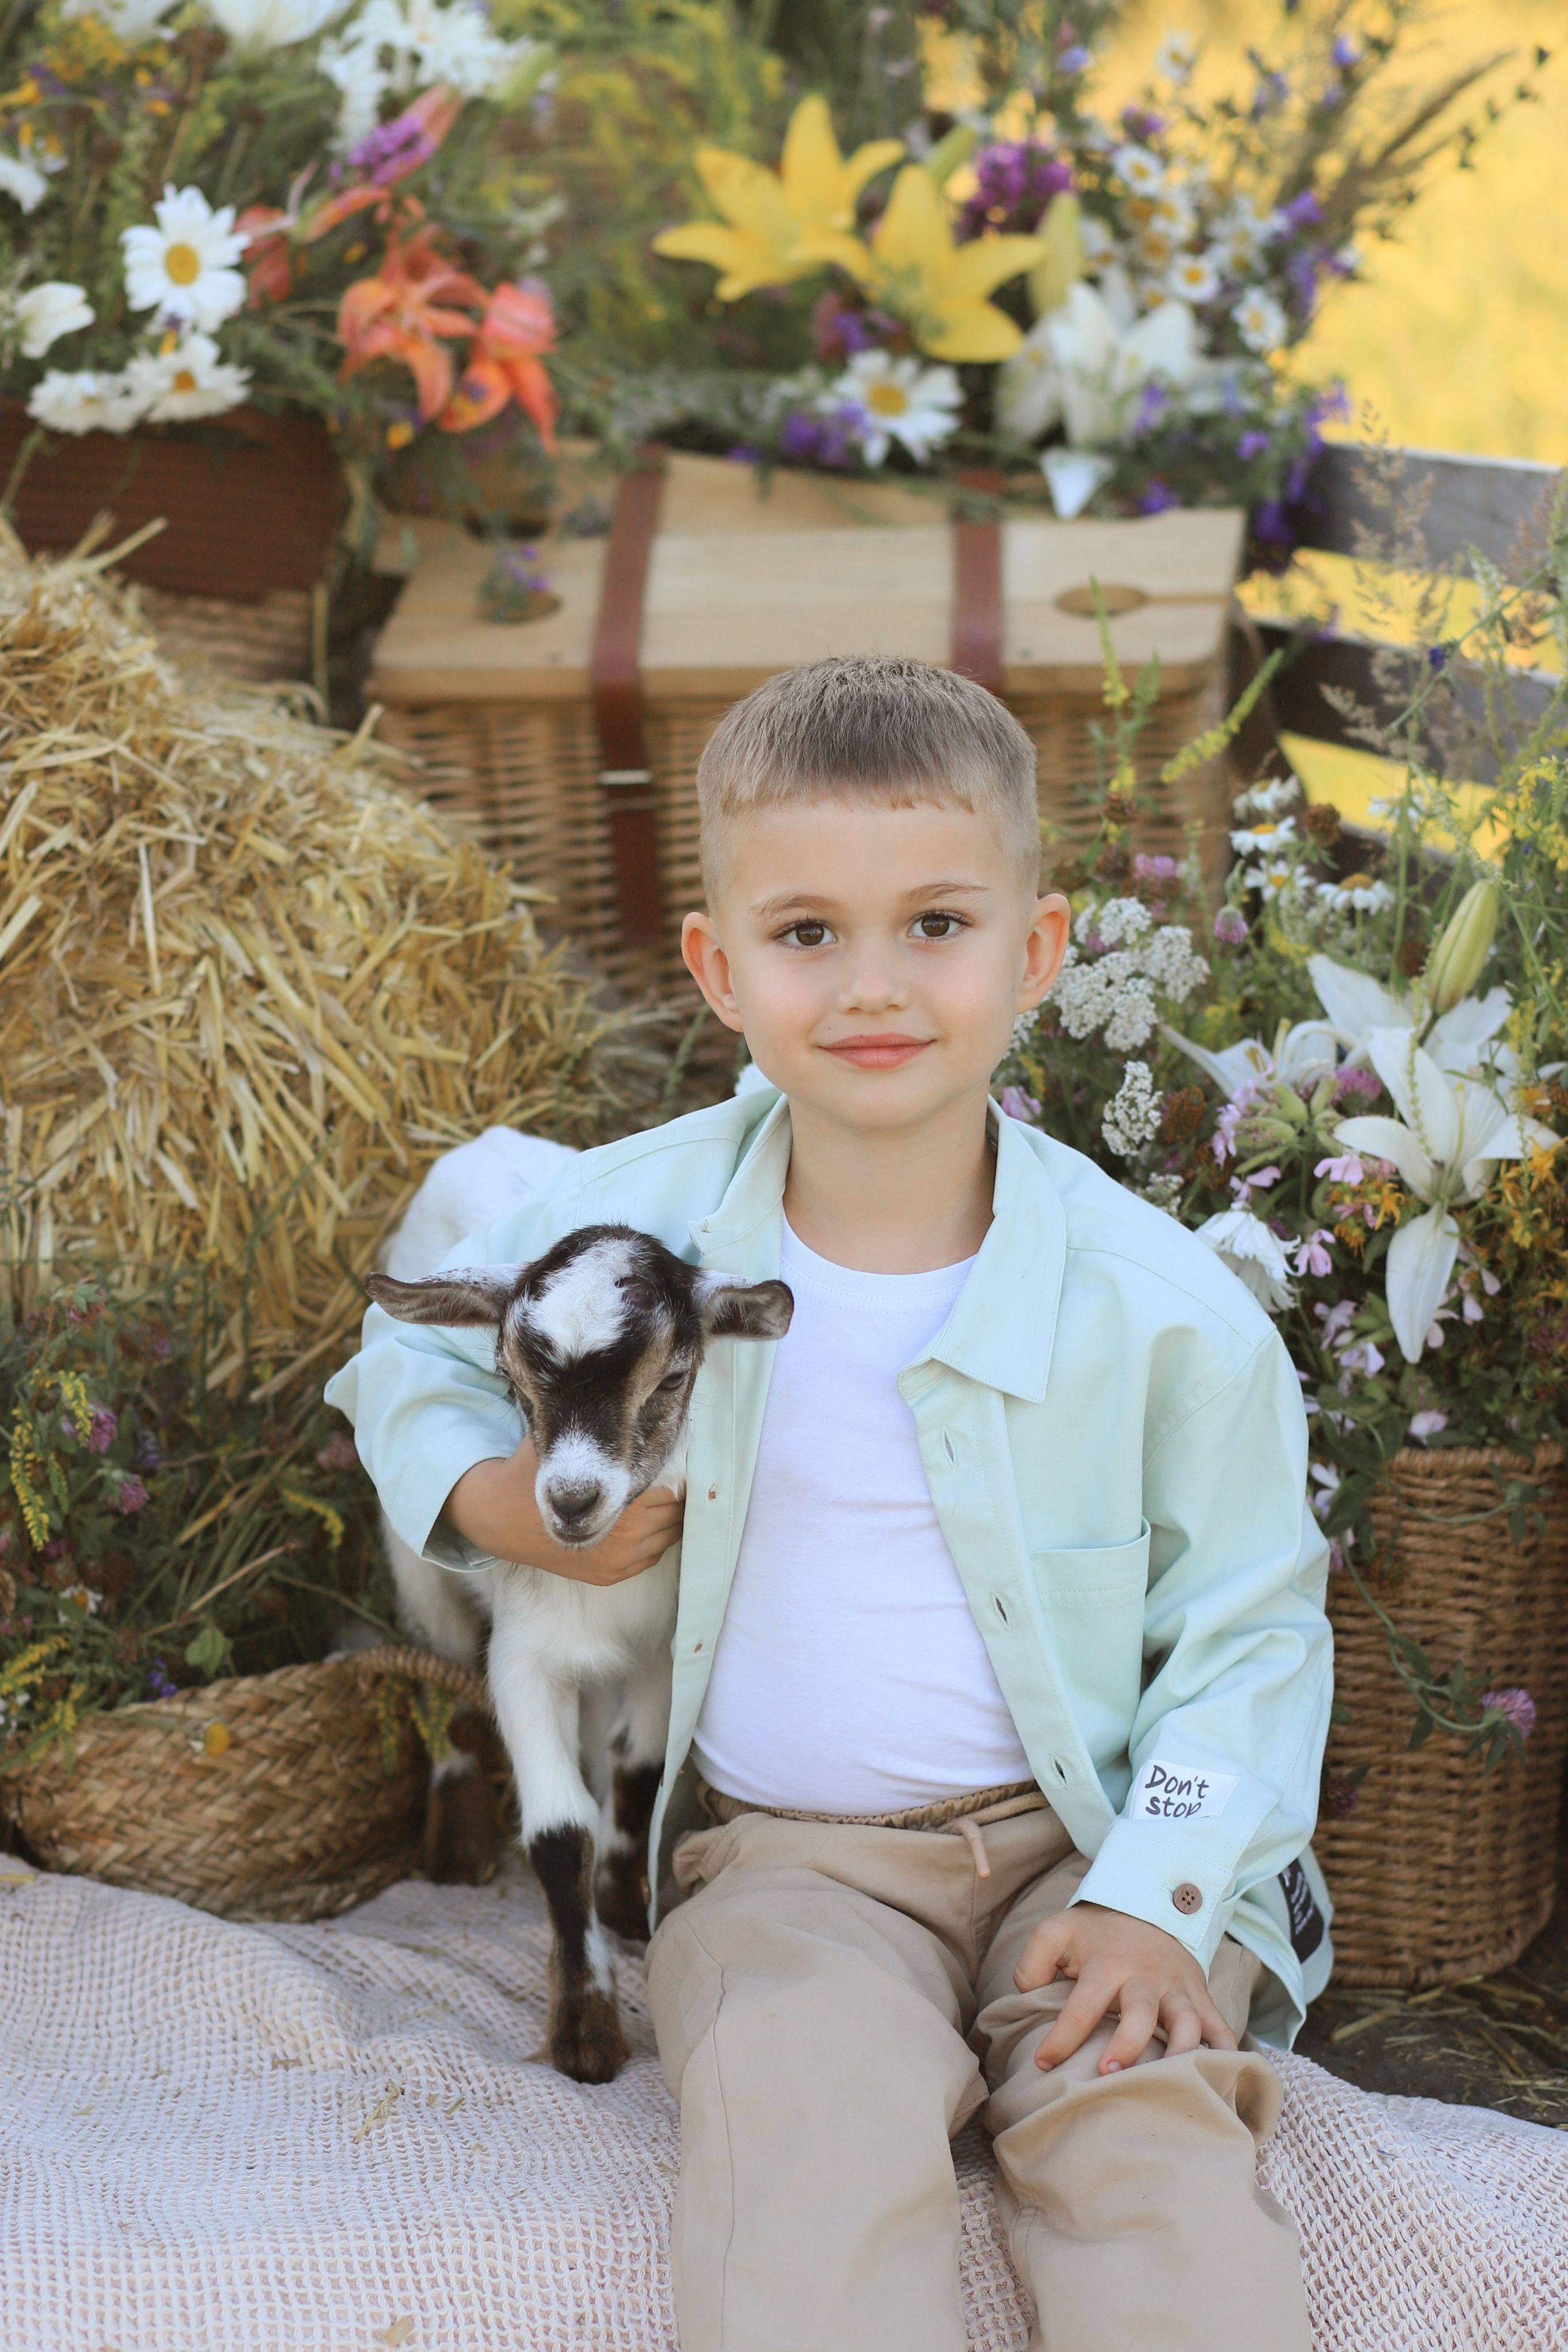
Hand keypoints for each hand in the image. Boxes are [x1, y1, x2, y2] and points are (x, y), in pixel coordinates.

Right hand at [445, 1441, 683, 1586]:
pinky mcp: (612, 1576)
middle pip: (677, 1511)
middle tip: (669, 1472)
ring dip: (667, 1516)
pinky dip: (653, 1538)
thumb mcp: (564, 1442)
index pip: (675, 1485)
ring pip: (669, 1535)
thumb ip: (598, 1428)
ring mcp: (620, 1561)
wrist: (498, 1519)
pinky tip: (642, 1518)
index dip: (677, 1467)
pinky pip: (653, 1556)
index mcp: (618, 1500)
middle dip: (674, 1491)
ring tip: (657, 1493)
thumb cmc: (534, 1472)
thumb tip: (636, 1397)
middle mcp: (626, 1536)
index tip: (674, 1453)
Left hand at [1013, 1900, 1236, 2075]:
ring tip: (1171, 2083)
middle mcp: (1144, 1977)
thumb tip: (1026, 1996)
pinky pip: (1220, 2023)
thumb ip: (1033, 1962)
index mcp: (1106, 1965)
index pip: (1082, 2006)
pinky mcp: (1199, 1994)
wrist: (1145, 1903)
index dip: (1062, 2038)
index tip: (1043, 2064)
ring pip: (1187, 2020)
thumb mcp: (1056, 1932)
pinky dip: (1225, 2049)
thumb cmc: (1095, 1932)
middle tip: (1109, 2073)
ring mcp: (1176, 1987)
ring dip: (1181, 2052)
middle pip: (1141, 2012)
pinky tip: (1222, 2076)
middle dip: (1128, 2044)